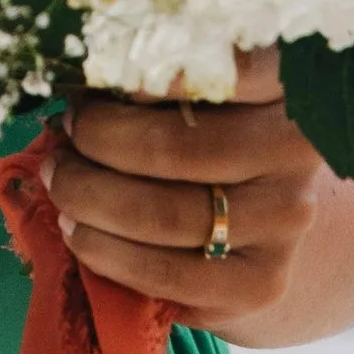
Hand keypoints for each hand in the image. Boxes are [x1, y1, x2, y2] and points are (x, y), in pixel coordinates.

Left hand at [47, 64, 325, 337]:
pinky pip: (166, 275)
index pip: (231, 69)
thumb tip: (82, 85)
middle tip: (66, 131)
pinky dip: (107, 253)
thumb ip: (158, 82)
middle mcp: (294, 151)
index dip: (158, 72)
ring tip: (59, 181)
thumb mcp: (203, 95)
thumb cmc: (213, 137)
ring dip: (90, 196)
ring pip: (164, 215)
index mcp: (285, 86)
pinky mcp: (259, 283)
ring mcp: (284, 222)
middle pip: (175, 148)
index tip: (103, 72)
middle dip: (99, 139)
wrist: (266, 225)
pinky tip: (78, 233)